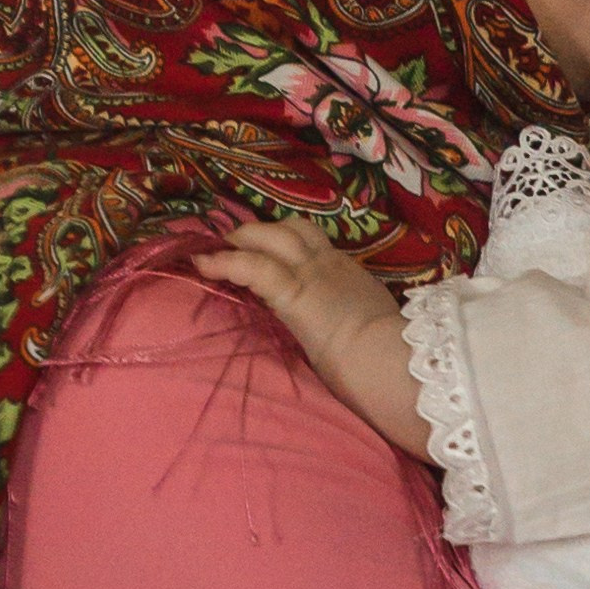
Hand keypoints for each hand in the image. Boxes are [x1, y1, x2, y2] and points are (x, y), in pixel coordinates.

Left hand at [198, 218, 422, 445]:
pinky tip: (202, 262)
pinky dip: (223, 261)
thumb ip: (356, 319)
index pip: (316, 245)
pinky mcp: (291, 291)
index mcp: (350, 274)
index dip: (290, 243)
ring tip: (216, 249)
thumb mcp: (373, 325)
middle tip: (238, 241)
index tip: (274, 251)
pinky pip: (250, 265)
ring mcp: (311, 273)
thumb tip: (347, 331)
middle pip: (293, 230)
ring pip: (271, 236)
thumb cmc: (386, 355)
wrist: (387, 358)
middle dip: (263, 231)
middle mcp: (330, 264)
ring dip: (242, 239)